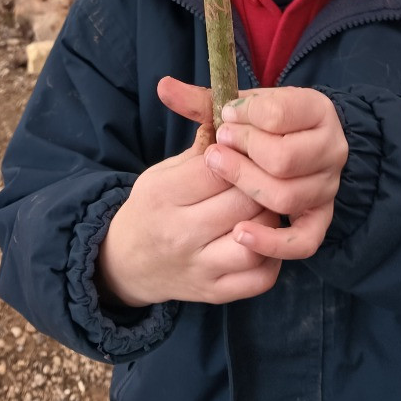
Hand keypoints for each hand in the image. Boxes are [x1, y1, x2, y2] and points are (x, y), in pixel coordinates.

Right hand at [96, 78, 280, 307]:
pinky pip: (261, 277)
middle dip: (261, 181)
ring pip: (256, 240)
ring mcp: (199, 267)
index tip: (250, 146)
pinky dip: (273, 256)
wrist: (128, 261)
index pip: (218, 167)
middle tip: (270, 171)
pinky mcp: (215, 293)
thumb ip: (201, 143)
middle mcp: (179, 233)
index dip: (241, 152)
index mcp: (163, 194)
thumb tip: (231, 107)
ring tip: (267, 203)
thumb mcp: (165, 168)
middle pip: (242, 200)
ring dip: (270, 218)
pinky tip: (267, 236)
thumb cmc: (153, 205)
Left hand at [205, 88, 347, 259]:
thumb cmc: (259, 125)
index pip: (278, 113)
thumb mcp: (239, 108)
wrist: (291, 147)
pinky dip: (271, 241)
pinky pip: (303, 241)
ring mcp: (328, 186)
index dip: (243, 119)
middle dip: (242, 155)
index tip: (224, 121)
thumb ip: (203, 100)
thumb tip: (163, 87)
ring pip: (287, 197)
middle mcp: (333, 147)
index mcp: (317, 109)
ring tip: (221, 175)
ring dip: (246, 187)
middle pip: (282, 159)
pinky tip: (239, 232)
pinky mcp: (320, 220)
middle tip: (218, 152)